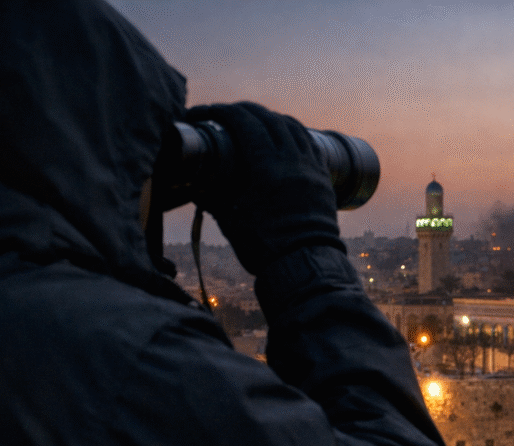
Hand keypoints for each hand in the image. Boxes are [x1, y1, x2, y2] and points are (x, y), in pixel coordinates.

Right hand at [185, 102, 341, 273]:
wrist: (304, 265)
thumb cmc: (264, 247)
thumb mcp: (229, 218)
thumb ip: (210, 195)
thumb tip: (191, 182)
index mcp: (267, 167)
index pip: (244, 122)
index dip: (220, 111)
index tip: (203, 113)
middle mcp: (293, 161)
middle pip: (268, 118)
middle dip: (243, 110)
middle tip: (224, 114)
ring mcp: (311, 168)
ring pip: (292, 127)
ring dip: (270, 117)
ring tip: (253, 121)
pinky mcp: (323, 178)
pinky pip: (309, 143)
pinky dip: (293, 133)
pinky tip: (283, 137)